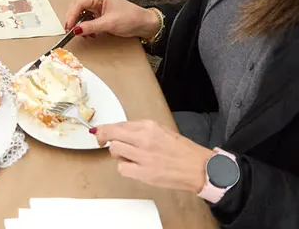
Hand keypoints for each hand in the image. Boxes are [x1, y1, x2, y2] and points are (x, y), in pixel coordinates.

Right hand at [63, 0, 159, 40]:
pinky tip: (88, 33)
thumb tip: (76, 30)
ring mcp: (97, 6)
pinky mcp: (99, 13)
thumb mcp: (109, 24)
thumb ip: (91, 27)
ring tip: (81, 34)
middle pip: (77, 7)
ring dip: (79, 24)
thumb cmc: (130, 19)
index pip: (79, 3)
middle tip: (70, 32)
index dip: (71, 15)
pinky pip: (86, 18)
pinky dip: (85, 26)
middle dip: (73, 20)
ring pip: (80, 13)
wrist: (144, 24)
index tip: (68, 27)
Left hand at [94, 120, 212, 194]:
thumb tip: (120, 130)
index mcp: (149, 126)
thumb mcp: (162, 130)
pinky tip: (133, 167)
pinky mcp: (144, 173)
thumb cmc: (183, 150)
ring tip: (128, 156)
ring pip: (114, 150)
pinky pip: (121, 169)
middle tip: (103, 142)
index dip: (105, 129)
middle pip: (111, 135)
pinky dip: (124, 168)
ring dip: (117, 153)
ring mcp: (143, 157)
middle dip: (104, 138)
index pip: (118, 124)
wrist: (198, 168)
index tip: (99, 132)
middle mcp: (144, 139)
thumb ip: (140, 129)